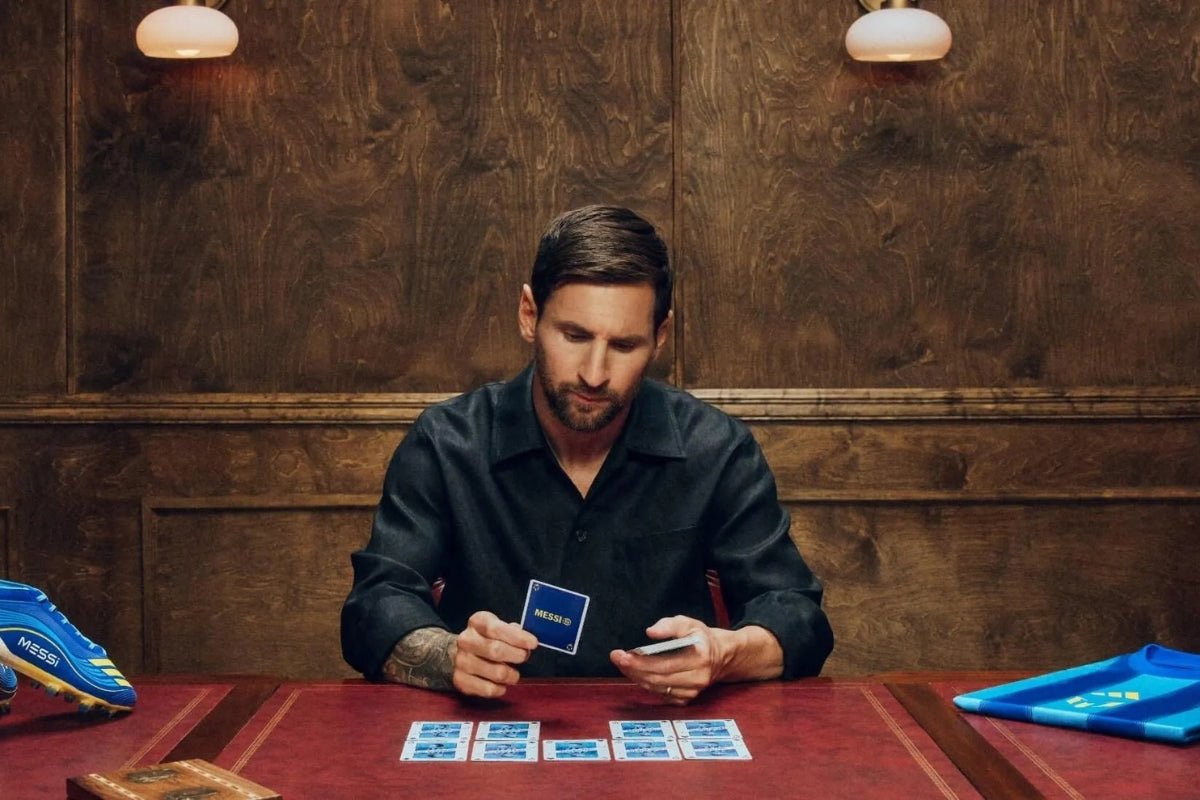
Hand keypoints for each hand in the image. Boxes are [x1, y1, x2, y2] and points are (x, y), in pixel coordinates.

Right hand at [452, 610, 537, 698]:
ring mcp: (461, 661)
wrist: (457, 652)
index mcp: (477, 622)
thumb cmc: (486, 638)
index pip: (496, 629)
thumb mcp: (498, 627)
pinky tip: (502, 685)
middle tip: (524, 657)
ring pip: (496, 673)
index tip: (533, 643)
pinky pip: (488, 689)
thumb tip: (526, 643)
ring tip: (513, 674)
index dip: (517, 637)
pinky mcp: (460, 680)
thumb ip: (513, 632)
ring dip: (512, 675)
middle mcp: (466, 640)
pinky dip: (500, 689)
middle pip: (495, 651)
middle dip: (516, 655)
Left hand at [609, 616, 729, 705]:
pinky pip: (661, 694)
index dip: (641, 662)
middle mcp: (698, 678)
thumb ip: (669, 625)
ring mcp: (693, 691)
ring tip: (623, 664)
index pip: (665, 664)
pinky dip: (647, 684)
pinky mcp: (687, 699)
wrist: (720, 655)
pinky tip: (638, 673)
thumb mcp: (688, 623)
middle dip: (633, 669)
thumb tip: (650, 632)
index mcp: (700, 658)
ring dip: (637, 677)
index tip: (622, 655)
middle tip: (616, 658)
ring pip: (657, 688)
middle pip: (658, 679)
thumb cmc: (700, 637)